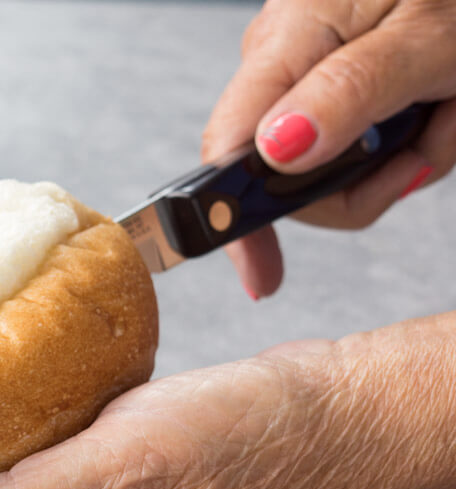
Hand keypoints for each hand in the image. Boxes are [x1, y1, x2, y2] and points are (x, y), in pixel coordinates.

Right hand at [201, 0, 455, 298]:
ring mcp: (312, 66)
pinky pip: (364, 135)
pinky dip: (414, 130)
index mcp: (289, 40)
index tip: (261, 277)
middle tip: (434, 139)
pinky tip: (443, 96)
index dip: (237, 222)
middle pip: (292, 174)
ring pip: (340, 162)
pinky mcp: (342, 72)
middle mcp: (285, 56)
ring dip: (410, 150)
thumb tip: (275, 150)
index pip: (229, 151)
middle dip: (373, 178)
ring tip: (450, 101)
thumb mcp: (427, 37)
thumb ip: (349, 90)